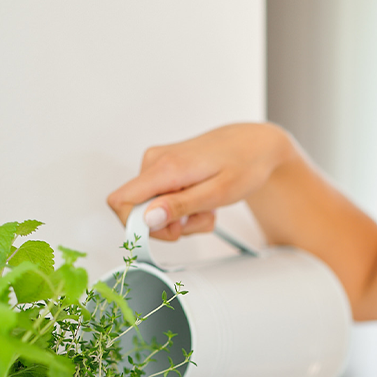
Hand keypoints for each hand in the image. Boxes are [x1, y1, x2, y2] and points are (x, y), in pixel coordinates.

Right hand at [106, 122, 296, 240]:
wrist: (255, 144)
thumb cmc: (244, 163)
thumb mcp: (217, 193)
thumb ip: (180, 206)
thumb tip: (148, 219)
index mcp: (165, 167)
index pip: (121, 201)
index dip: (137, 226)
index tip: (167, 232)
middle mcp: (155, 162)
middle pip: (138, 212)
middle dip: (168, 226)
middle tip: (198, 219)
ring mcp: (158, 164)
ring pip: (152, 210)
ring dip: (181, 219)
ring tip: (206, 207)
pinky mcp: (164, 169)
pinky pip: (161, 201)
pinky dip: (183, 209)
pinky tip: (202, 200)